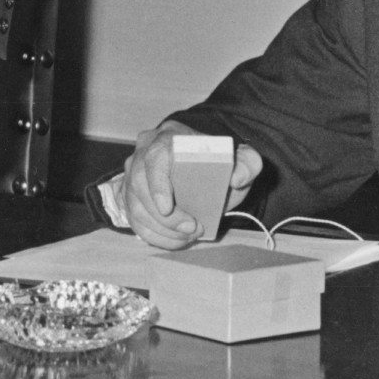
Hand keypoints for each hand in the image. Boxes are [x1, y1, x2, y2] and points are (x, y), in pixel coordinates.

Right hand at [118, 124, 264, 249]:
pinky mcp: (131, 194)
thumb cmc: (218, 161)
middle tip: (192, 229)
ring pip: (134, 206)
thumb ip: (248, 163)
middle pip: (139, 185)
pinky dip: (154, 235)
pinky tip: (174, 239)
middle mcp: (144, 152)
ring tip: (187, 236)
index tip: (168, 209)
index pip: (154, 158)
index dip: (157, 184)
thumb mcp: (240, 158)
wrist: (203, 163)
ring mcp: (133, 173)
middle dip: (163, 217)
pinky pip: (133, 219)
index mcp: (169, 138)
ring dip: (160, 229)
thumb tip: (237, 178)